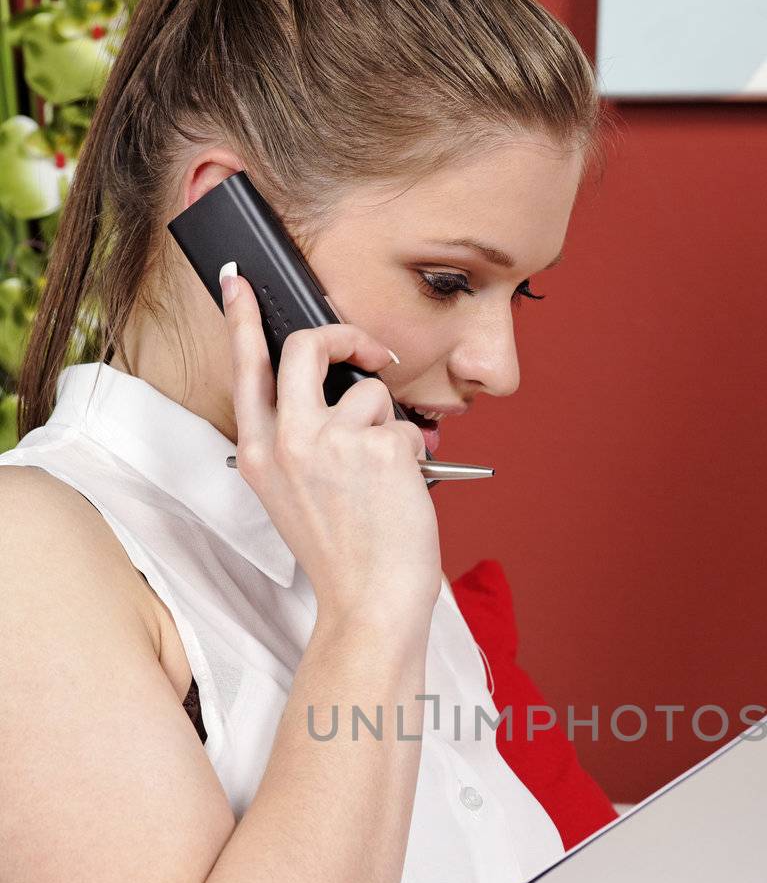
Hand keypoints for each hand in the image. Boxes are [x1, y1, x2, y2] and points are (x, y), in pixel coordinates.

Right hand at [220, 270, 440, 626]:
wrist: (369, 602)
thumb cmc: (341, 553)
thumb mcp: (292, 493)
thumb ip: (296, 438)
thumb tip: (333, 385)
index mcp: (257, 453)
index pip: (245, 367)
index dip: (242, 318)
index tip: (239, 280)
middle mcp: (288, 442)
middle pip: (308, 347)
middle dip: (345, 336)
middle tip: (369, 351)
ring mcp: (332, 442)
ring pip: (370, 392)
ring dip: (387, 426)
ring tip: (382, 478)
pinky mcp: (378, 449)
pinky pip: (404, 425)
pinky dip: (411, 454)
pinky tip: (399, 492)